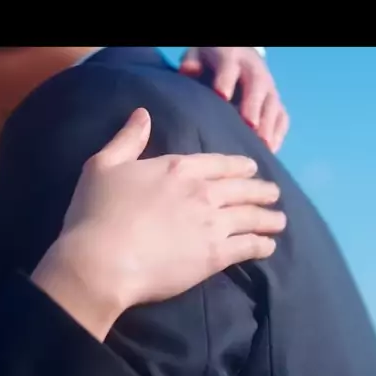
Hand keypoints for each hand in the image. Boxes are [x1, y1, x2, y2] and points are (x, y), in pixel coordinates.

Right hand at [32, 108, 285, 340]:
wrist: (102, 261)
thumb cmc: (95, 213)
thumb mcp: (104, 166)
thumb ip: (127, 139)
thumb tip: (142, 115)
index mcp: (178, 169)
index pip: (219, 163)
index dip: (238, 165)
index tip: (251, 167)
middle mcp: (202, 192)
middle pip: (242, 188)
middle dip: (261, 190)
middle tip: (273, 193)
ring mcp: (212, 224)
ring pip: (251, 217)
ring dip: (269, 218)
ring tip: (280, 220)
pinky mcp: (215, 256)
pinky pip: (248, 247)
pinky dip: (262, 246)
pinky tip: (269, 247)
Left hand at [179, 47, 289, 153]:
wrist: (236, 55)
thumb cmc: (212, 61)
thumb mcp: (198, 54)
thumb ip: (192, 63)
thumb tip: (188, 72)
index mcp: (232, 57)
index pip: (230, 66)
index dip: (226, 80)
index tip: (222, 95)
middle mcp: (254, 71)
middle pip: (257, 86)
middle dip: (254, 106)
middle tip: (250, 125)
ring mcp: (268, 88)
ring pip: (273, 105)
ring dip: (269, 125)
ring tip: (263, 146)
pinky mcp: (276, 103)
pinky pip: (282, 118)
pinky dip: (278, 134)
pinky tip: (270, 151)